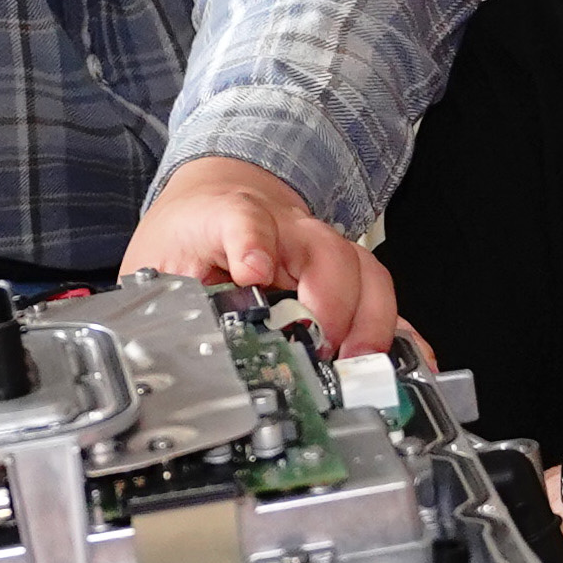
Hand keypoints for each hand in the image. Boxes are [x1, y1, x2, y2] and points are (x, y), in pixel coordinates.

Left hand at [120, 157, 394, 357]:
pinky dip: (398, 334)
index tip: (252, 269)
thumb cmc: (191, 232)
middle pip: (326, 250)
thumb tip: (157, 350)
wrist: (217, 197)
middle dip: (331, 302)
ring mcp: (323, 251)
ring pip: (365, 272)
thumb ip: (160, 296)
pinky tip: (406, 364)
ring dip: (369, 322)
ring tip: (354, 365)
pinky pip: (381, 302)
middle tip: (318, 347)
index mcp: (231, 219)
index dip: (252, 242)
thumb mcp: (155, 260)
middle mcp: (289, 230)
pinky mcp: (346, 277)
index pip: (244, 219)